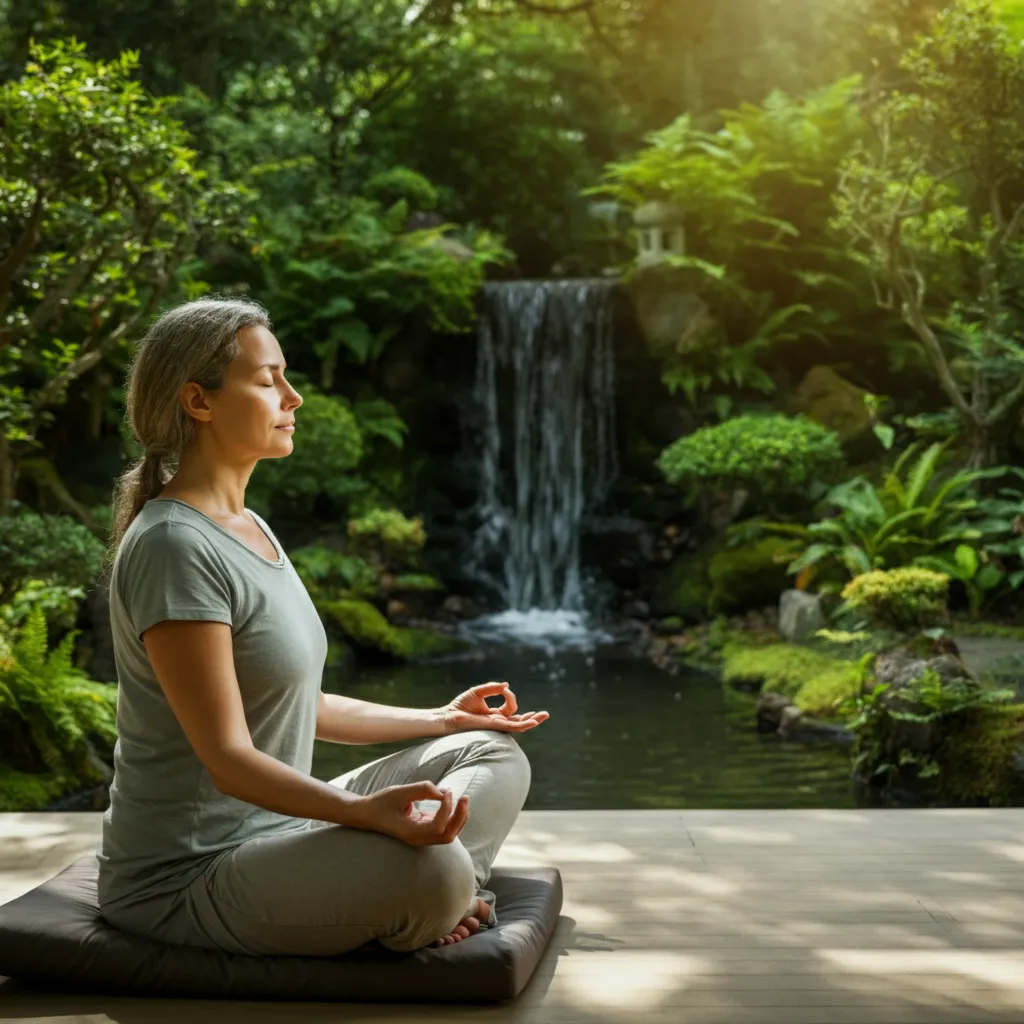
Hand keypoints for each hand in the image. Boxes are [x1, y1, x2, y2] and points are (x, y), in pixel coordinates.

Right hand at [351, 782, 468, 847]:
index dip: (446, 810)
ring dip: (459, 817)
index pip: (438, 828)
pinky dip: (452, 816)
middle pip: (447, 835)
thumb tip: (443, 792)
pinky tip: (453, 801)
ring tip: (463, 799)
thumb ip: (422, 790)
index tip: (446, 792)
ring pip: (448, 833)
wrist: (368, 814)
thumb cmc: (382, 803)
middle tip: (464, 797)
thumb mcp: (399, 792)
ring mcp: (422, 836)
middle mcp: (419, 838)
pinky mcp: (424, 830)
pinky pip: (444, 827)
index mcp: (411, 833)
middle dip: (459, 817)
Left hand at [440, 681, 548, 735]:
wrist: (449, 716)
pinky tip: (532, 722)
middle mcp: (497, 722)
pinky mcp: (494, 726)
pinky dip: (522, 724)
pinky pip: (511, 727)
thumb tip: (506, 685)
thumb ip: (492, 688)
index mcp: (494, 715)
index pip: (510, 707)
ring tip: (543, 717)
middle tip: (545, 714)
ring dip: (532, 721)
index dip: (510, 696)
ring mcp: (496, 725)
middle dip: (532, 717)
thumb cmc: (460, 706)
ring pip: (518, 725)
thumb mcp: (478, 692)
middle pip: (519, 721)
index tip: (504, 689)